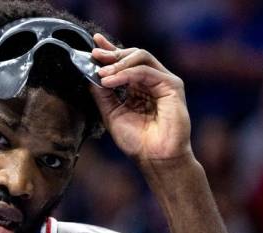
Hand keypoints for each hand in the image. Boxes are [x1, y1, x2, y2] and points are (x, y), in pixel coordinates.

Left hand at [90, 33, 191, 160]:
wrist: (155, 158)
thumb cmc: (137, 141)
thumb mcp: (111, 114)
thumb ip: (102, 94)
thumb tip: (89, 74)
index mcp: (139, 86)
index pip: (125, 61)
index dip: (110, 49)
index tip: (94, 43)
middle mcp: (152, 81)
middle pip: (133, 54)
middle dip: (112, 53)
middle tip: (95, 56)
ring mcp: (164, 81)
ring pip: (141, 57)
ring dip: (118, 63)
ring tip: (102, 74)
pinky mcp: (172, 86)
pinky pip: (146, 72)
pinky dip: (126, 74)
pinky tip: (111, 81)